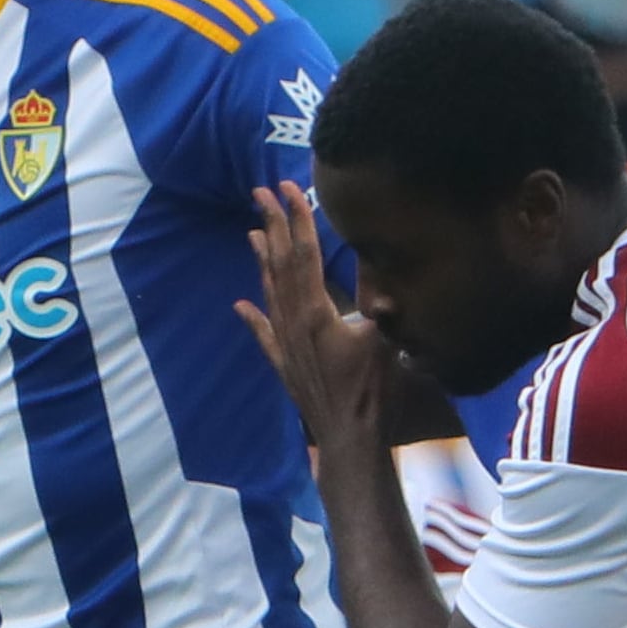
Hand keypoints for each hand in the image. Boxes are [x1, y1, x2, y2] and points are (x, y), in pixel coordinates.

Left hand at [233, 180, 391, 449]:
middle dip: (271, 226)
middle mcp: (294, 323)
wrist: (352, 440)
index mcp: (317, 312)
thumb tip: (377, 262)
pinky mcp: (287, 368)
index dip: (296, 219)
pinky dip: (253, 318)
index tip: (287, 187)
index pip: (304, 254)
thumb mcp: (386, 338)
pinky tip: (240, 305)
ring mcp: (287, 346)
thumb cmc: (374, 391)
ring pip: (271, 294)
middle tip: (259, 193)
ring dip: (262, 261)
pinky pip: (265, 337)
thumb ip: (380, 299)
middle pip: (280, 266)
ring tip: (251, 232)